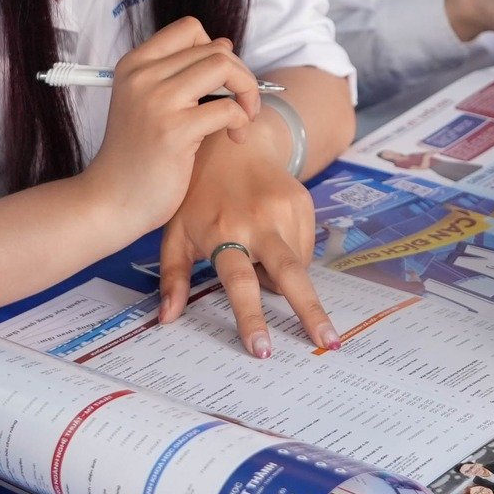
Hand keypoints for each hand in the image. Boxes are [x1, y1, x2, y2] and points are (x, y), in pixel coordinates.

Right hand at [76, 17, 260, 232]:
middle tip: (242, 104)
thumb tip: (224, 44)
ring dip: (247, 91)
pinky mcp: (174, 131)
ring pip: (224, 66)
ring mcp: (157, 102)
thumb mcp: (146, 102)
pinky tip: (235, 138)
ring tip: (243, 118)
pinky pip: (228, 108)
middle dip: (241, 74)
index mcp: (134, 64)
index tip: (220, 81)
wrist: (110, 202)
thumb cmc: (136, 156)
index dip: (215, 49)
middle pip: (215, 48)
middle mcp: (142, 76)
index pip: (189, 29)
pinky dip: (241, 121)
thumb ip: (178, 74)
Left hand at [157, 152, 337, 358]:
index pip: (239, 283)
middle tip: (328, 343)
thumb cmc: (196, 195)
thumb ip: (173, 277)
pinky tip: (270, 240)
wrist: (232, 144)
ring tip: (257, 257)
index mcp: (221, 232)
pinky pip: (305, 249)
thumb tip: (166, 319)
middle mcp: (256, 221)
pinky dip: (291, 258)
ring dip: (282, 278)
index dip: (251, 317)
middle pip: (289, 274)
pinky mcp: (302, 202)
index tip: (262, 348)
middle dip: (310, 312)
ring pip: (297, 266)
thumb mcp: (175, 232)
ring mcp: (283, 210)